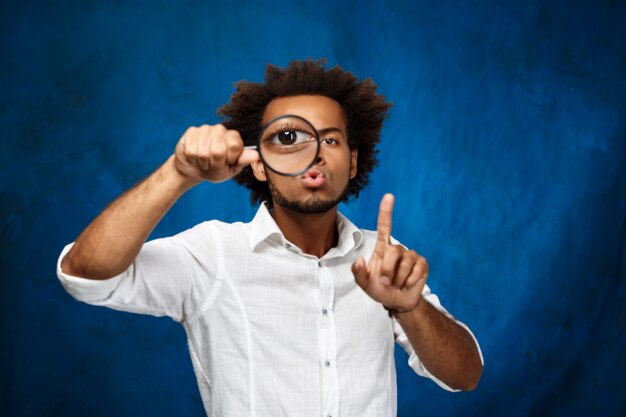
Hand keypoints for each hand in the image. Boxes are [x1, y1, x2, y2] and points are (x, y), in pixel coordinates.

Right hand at [174, 124, 258, 182]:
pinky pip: (191, 151)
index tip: (226, 162)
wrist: (194, 169)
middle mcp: (221, 129)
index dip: (228, 159)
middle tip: (213, 165)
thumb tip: (256, 155)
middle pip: (218, 151)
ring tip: (204, 162)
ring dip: (202, 163)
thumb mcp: (231, 169)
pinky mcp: (191, 132)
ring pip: (203, 152)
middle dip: (214, 164)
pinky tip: (194, 157)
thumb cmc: (215, 170)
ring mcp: (205, 129)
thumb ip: (242, 161)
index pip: (234, 145)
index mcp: (234, 137)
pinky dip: (192, 159)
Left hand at [351, 194, 428, 313]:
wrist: (396, 302)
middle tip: (385, 282)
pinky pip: (417, 270)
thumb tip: (359, 260)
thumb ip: (358, 273)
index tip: (389, 196)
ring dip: (398, 278)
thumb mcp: (364, 284)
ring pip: (405, 263)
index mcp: (382, 248)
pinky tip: (406, 284)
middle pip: (393, 251)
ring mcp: (411, 256)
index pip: (385, 226)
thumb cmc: (378, 289)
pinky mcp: (422, 264)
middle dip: (387, 270)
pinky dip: (409, 281)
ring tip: (395, 284)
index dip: (386, 211)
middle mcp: (397, 248)